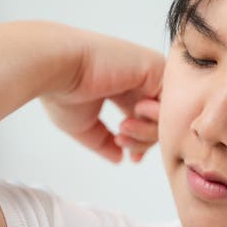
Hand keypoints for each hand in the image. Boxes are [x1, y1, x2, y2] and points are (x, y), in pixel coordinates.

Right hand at [41, 30, 163, 163]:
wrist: (56, 69)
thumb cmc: (62, 93)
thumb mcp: (84, 126)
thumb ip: (104, 142)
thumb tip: (119, 158)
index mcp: (121, 88)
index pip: (144, 120)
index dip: (142, 143)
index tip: (133, 159)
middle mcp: (136, 79)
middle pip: (158, 120)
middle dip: (144, 140)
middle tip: (121, 142)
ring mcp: (147, 72)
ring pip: (166, 113)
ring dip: (148, 131)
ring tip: (123, 130)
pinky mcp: (154, 67)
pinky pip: (170, 101)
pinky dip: (157, 116)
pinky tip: (134, 114)